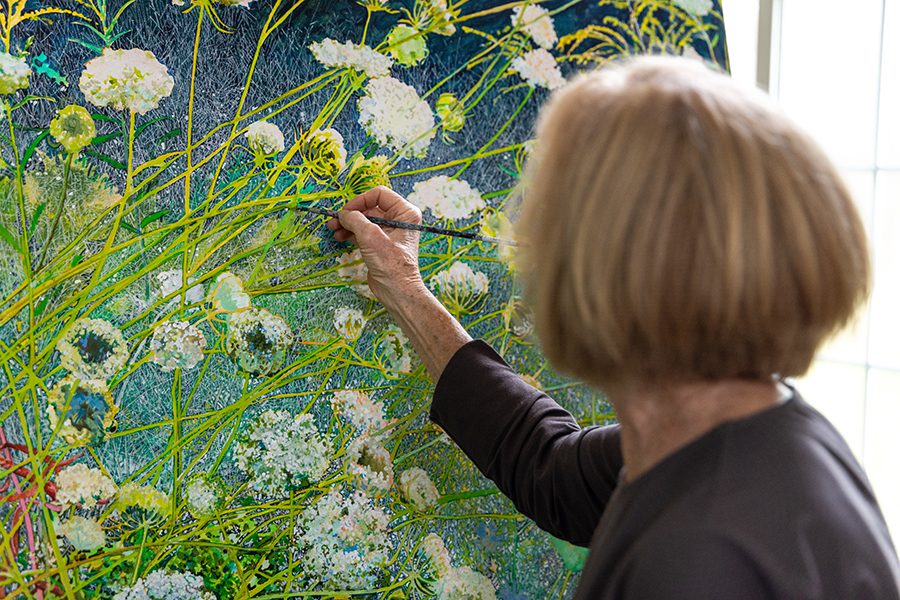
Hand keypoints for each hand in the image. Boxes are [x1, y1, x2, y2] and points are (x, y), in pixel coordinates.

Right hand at [327, 186, 425, 304]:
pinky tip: (340, 237)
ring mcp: (390, 232)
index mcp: (405, 213)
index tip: (347, 211)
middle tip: (335, 221)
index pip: (379, 194)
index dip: (360, 200)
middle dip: (351, 214)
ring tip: (334, 230)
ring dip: (348, 224)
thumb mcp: (370, 237)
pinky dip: (351, 233)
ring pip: (364, 220)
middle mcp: (399, 220)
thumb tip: (343, 214)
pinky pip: (364, 232)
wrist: (396, 291)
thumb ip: (355, 219)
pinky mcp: (381, 244)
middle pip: (370, 208)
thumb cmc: (392, 265)